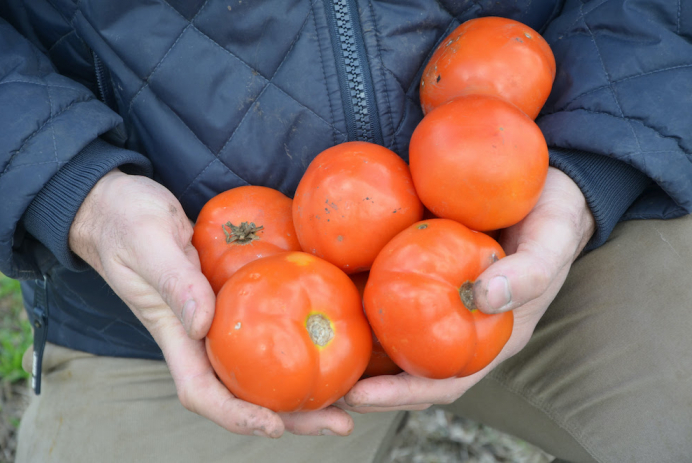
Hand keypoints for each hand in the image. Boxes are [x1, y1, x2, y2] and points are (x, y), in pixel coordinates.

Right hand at [69, 170, 353, 436]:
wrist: (117, 204)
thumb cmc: (124, 221)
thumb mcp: (148, 243)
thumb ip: (175, 282)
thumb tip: (204, 325)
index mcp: (176, 333)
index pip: (203, 392)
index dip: (237, 417)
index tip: (274, 427)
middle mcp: (199, 336)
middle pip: (244, 393)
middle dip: (290, 415)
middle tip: (341, 421)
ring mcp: (217, 319)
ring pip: (260, 368)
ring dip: (302, 389)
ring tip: (349, 396)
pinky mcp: (232, 297)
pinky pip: (266, 329)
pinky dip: (295, 344)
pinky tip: (330, 342)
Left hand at [341, 167, 594, 411]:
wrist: (548, 186)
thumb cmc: (555, 219)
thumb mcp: (552, 241)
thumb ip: (529, 271)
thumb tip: (484, 297)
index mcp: (491, 337)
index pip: (443, 382)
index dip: (401, 395)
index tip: (357, 396)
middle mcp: (460, 327)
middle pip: (408, 369)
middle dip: (365, 383)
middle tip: (319, 383)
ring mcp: (441, 302)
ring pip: (394, 335)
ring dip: (356, 347)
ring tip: (310, 344)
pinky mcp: (427, 273)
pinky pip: (392, 292)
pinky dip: (363, 298)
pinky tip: (330, 288)